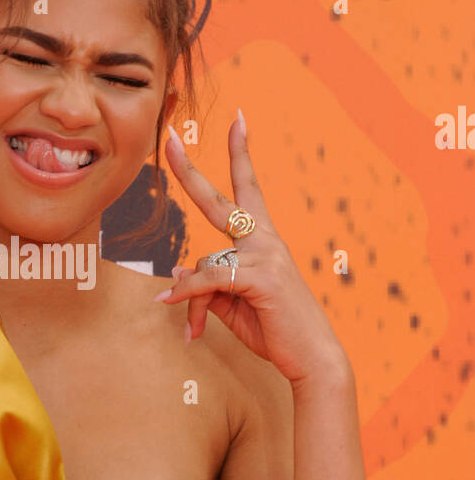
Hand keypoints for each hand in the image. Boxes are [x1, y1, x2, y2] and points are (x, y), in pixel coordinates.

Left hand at [154, 114, 348, 386]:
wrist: (312, 358)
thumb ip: (207, 286)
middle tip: (168, 140)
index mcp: (263, 240)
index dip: (241, 155)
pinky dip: (191, 300)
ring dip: (194, 302)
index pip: (247, 190)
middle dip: (190, 172)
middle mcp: (266, 240)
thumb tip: (178, 272)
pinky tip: (185, 321)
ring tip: (197, 332)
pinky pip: (209, 281)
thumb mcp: (233, 305)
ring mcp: (265, 256)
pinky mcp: (260, 277)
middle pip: (220, 200)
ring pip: (204, 266)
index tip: (238, 121)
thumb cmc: (275, 330)